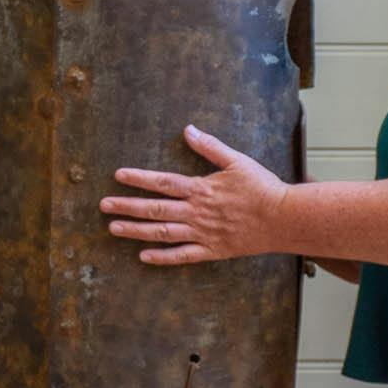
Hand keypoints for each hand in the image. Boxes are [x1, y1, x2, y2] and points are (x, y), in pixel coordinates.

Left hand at [102, 125, 287, 265]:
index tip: (118, 176)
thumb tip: (188, 130)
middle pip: (155, 208)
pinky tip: (143, 257)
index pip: (162, 182)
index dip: (139, 178)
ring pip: (162, 233)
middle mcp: (196, 212)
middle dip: (127, 206)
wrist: (283, 219)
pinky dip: (162, 257)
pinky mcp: (212, 250)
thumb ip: (210, 147)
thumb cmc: (262, 188)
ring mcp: (202, 233)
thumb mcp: (237, 161)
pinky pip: (182, 256)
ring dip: (136, 231)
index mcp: (201, 189)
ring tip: (114, 228)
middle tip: (104, 205)